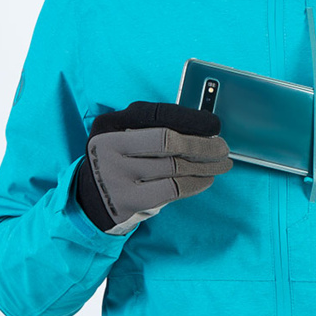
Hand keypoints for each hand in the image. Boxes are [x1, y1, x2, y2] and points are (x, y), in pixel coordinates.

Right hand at [74, 101, 232, 234]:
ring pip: (174, 167)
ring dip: (205, 166)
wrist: (92, 199)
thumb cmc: (120, 161)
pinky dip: (196, 183)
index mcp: (109, 124)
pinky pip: (173, 189)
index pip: (157, 115)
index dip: (190, 119)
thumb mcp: (125, 135)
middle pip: (168, 141)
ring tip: (221, 165)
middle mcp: (108, 147)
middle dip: (202, 145)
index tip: (215, 126)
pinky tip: (206, 180)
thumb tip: (203, 128)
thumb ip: (154, 127)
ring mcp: (116, 176)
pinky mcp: (127, 201)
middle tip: (223, 149)